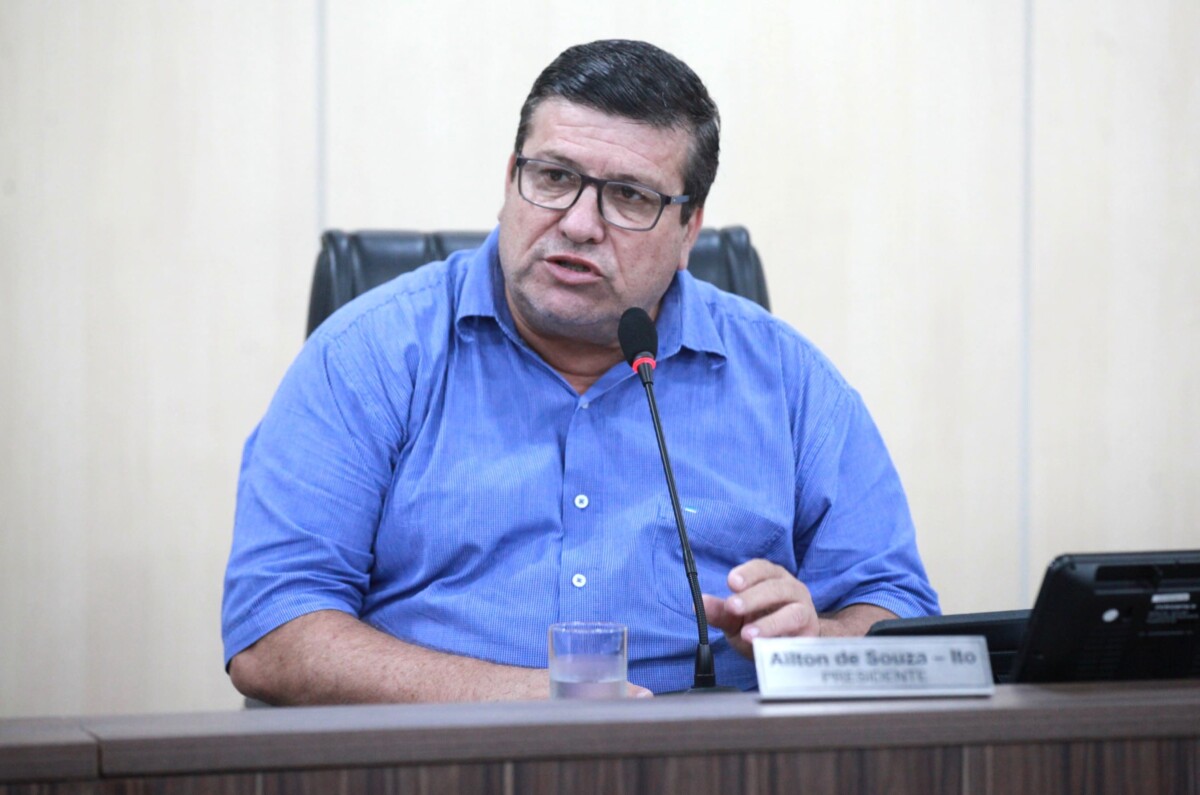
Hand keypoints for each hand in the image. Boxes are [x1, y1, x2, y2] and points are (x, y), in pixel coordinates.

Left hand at [702, 559, 819, 658]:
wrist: (789, 645)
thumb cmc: (762, 623)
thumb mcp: (736, 618)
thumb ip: (720, 611)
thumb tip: (698, 604)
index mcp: (772, 578)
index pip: (762, 568)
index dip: (747, 573)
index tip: (731, 583)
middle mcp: (791, 589)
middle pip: (775, 588)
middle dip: (753, 598)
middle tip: (733, 608)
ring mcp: (805, 611)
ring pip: (793, 613)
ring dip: (770, 624)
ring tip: (748, 634)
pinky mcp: (811, 635)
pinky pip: (800, 639)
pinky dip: (785, 643)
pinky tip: (768, 649)